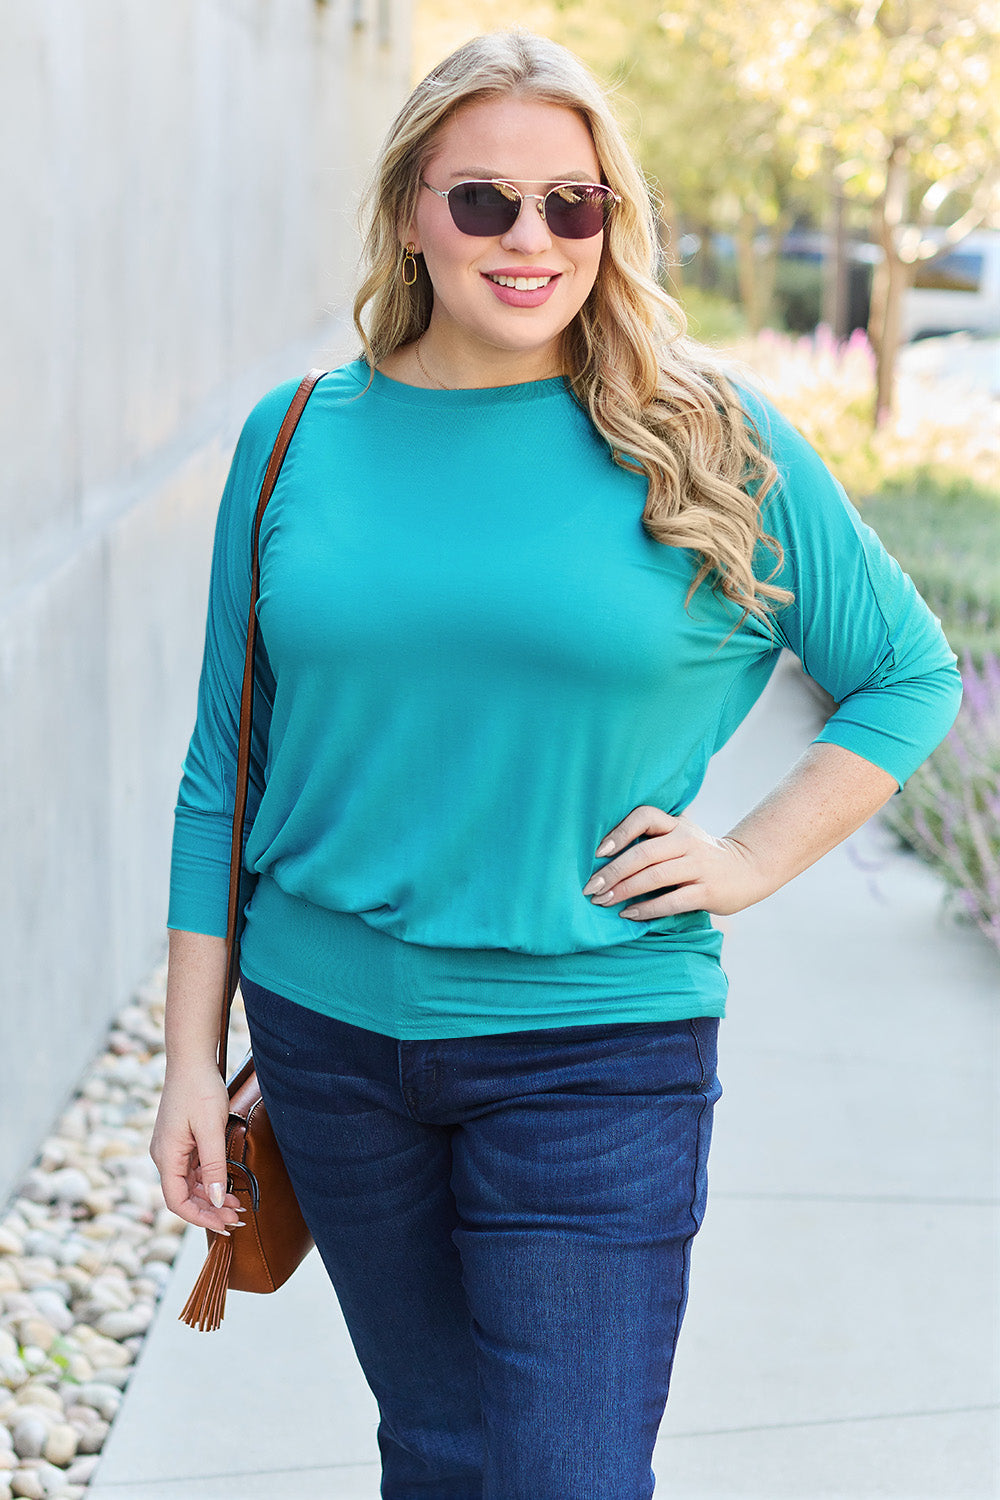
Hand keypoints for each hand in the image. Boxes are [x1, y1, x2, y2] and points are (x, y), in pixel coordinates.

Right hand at [149, 1063, 243, 1234]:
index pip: (177, 1201)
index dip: (200, 1217)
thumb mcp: (210, 1129)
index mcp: (166, 1156)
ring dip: (210, 1197)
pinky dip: (209, 1180)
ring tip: (236, 1205)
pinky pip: (193, 1169)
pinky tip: (226, 1185)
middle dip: (209, 1210)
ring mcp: (172, 1148)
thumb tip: (214, 1199)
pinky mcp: (181, 1141)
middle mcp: (165, 1156)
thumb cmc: (200, 1089)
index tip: (224, 1225)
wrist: (192, 1059)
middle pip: (184, 1195)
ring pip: (190, 1184)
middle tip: (237, 1218)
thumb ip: (213, 1166)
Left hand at [583, 805, 770, 919]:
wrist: (747, 869)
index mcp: (676, 825)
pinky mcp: (707, 891)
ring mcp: (699, 866)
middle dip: (612, 872)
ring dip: (624, 891)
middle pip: (643, 853)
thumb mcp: (680, 836)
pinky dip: (647, 909)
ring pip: (654, 877)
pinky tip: (629, 914)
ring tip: (603, 902)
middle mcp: (686, 841)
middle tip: (591, 888)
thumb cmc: (699, 855)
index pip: (644, 816)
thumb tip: (602, 857)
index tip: (598, 851)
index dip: (619, 831)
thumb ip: (652, 840)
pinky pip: (672, 901)